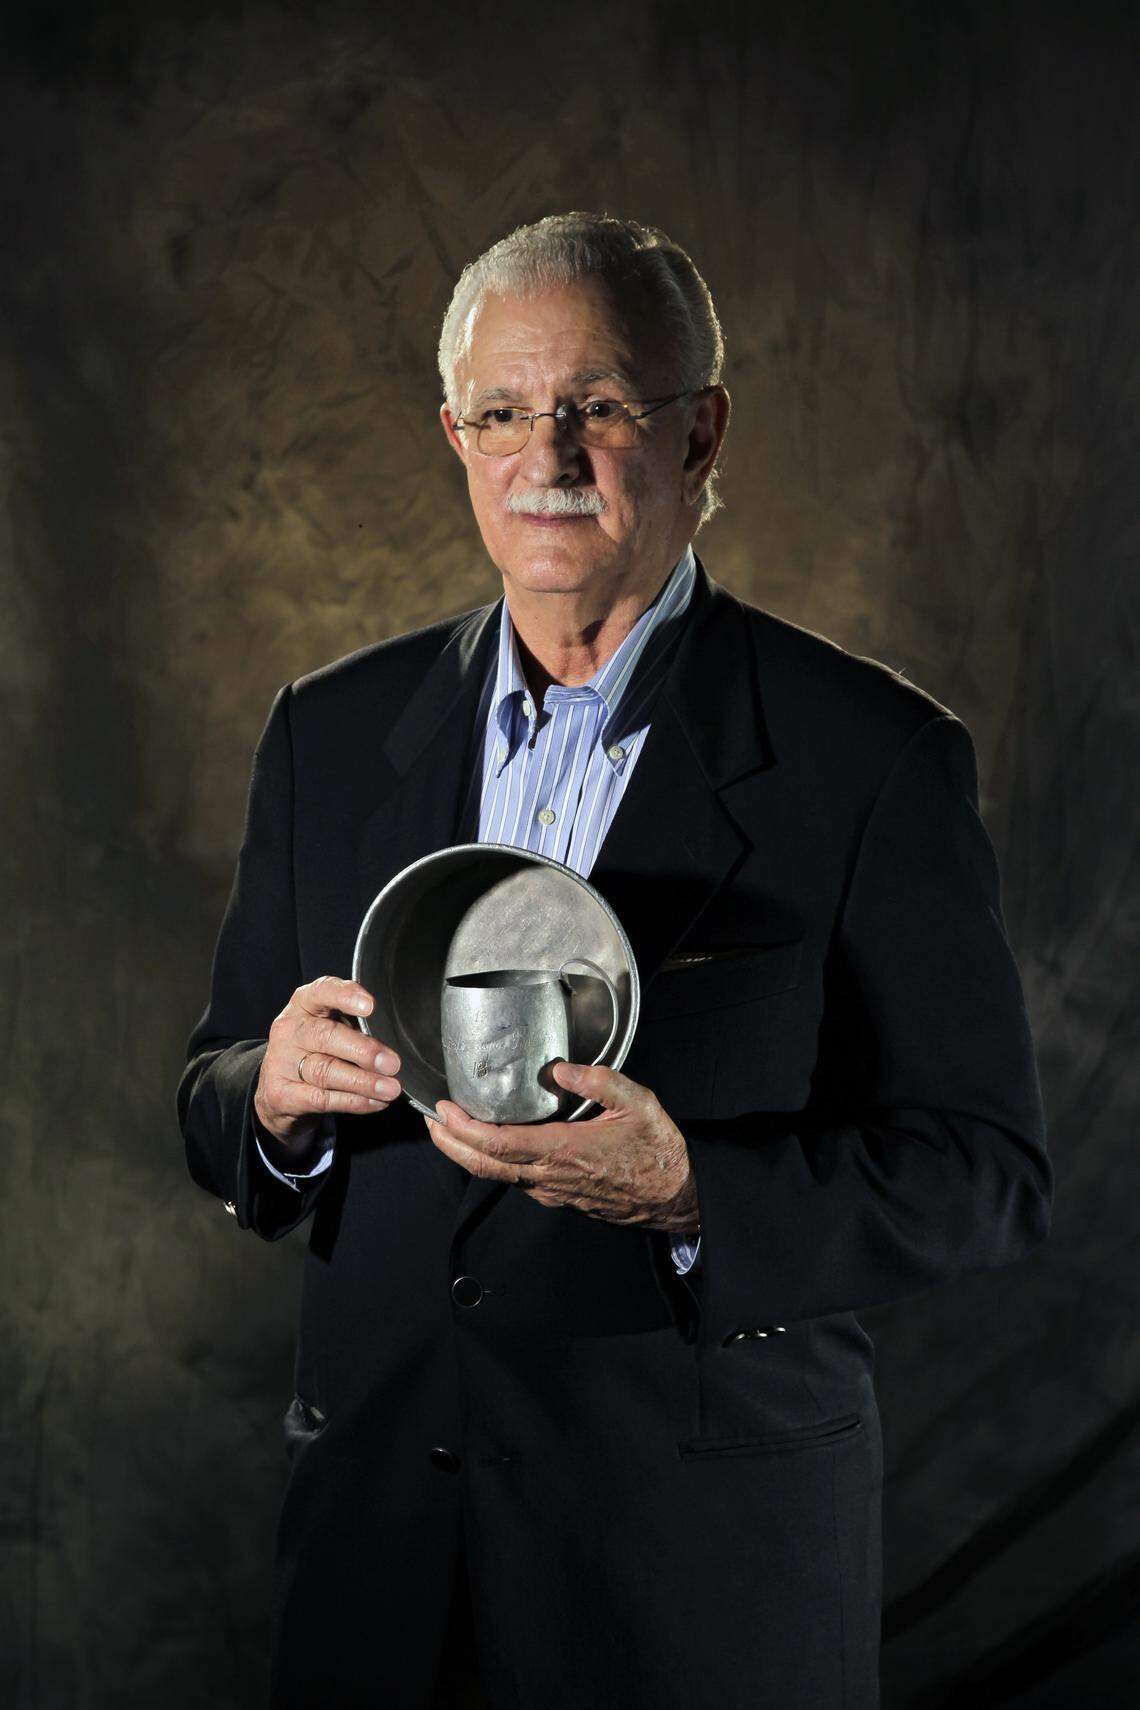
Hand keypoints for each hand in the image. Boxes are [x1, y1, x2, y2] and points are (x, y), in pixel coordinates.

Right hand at [253, 975, 401, 1152]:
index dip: (346, 996)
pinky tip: (375, 1102)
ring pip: (326, 1071)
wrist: (280, 1090)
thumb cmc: (318, 1049)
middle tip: (392, 1063)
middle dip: (363, 1050)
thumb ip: (357, 1024)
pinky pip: (322, 1099)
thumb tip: (396, 1036)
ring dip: (363, 1082)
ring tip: (391, 1088)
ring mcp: (281, 1062)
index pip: (322, 991)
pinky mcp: (282, 1095)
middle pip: (326, 1036)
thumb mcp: (333, 1025)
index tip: (370, 1007)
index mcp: (304, 1004)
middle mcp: (290, 1030)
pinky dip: (353, 1101)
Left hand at [424, 1061, 699, 1234]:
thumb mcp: (638, 1103)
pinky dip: (490, 1160)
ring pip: (496, 1175)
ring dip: (466, 1153)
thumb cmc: (657, 1149)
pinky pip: (515, 1179)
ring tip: (448, 1128)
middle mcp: (549, 1176)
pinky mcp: (557, 1194)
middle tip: (429, 1120)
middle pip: (484, 1165)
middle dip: (450, 1144)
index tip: (443, 1110)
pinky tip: (487, 1142)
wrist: (675, 1193)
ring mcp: (551, 1190)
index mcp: (563, 1151)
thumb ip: (599, 1081)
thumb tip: (560, 1068)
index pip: (499, 1145)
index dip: (464, 1130)